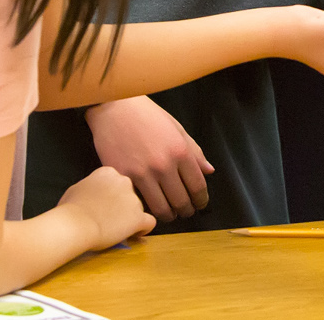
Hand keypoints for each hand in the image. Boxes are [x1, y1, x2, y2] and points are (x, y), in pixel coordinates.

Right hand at [57, 166, 155, 249]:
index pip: (117, 182)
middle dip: (123, 205)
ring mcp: (133, 199)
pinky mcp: (138, 217)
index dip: (112, 195)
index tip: (106, 205)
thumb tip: (90, 193)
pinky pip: (149, 222)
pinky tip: (136, 233)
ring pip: (138, 208)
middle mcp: (124, 181)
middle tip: (111, 217)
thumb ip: (90, 187)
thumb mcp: (77, 189)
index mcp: (108, 172)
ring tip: (117, 229)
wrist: (75, 224)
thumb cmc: (70, 209)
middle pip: (129, 193)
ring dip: (131, 217)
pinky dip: (144, 228)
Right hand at [85, 96, 212, 221]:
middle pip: (181, 202)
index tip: (200, 204)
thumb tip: (209, 171)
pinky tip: (149, 205)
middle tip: (186, 211)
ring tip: (169, 213)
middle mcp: (164, 165)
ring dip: (169, 215)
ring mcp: (142, 173)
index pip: (198, 186)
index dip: (201, 200)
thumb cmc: (147, 115)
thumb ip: (194, 151)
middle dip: (187, 211)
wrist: (114, 108)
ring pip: (161, 209)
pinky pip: (139, 202)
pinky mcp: (123, 178)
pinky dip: (146, 208)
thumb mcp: (176, 128)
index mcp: (180, 151)